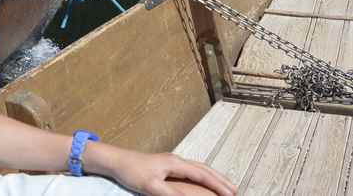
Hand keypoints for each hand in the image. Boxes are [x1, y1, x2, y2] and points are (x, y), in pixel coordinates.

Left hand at [104, 148, 235, 195]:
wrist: (116, 160)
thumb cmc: (131, 171)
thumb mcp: (150, 186)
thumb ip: (170, 193)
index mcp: (175, 163)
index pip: (202, 174)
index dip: (218, 184)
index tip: (231, 193)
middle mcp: (176, 160)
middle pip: (204, 169)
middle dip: (221, 179)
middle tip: (235, 190)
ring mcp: (171, 162)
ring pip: (198, 168)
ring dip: (213, 177)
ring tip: (224, 187)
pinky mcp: (166, 166)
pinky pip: (191, 171)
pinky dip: (202, 177)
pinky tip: (202, 183)